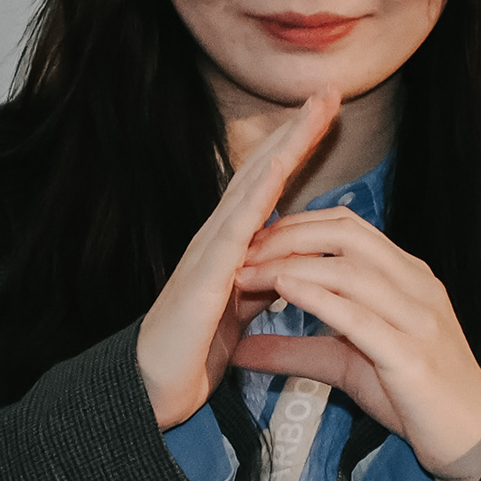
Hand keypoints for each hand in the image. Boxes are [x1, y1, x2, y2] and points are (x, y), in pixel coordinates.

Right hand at [134, 91, 339, 430]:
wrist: (153, 390)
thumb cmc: (194, 350)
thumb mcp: (243, 306)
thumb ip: (267, 277)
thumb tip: (297, 260)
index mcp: (234, 243)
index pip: (270, 184)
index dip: (297, 148)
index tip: (327, 114)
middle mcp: (220, 237)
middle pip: (262, 171)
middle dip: (295, 131)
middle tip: (327, 91)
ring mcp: (209, 252)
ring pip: (251, 187)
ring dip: (283, 147)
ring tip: (311, 112)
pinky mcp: (203, 277)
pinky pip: (234, 230)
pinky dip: (258, 196)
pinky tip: (277, 170)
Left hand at [228, 211, 480, 480]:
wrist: (468, 437)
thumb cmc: (413, 396)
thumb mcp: (348, 365)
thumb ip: (298, 350)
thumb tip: (240, 349)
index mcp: (409, 276)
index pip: (349, 228)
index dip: (296, 226)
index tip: (252, 242)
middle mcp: (417, 287)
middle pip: (347, 237)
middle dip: (287, 237)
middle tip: (241, 254)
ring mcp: (419, 319)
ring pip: (350, 272)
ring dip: (290, 266)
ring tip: (247, 276)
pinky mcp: (412, 357)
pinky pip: (361, 318)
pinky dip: (318, 298)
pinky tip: (285, 290)